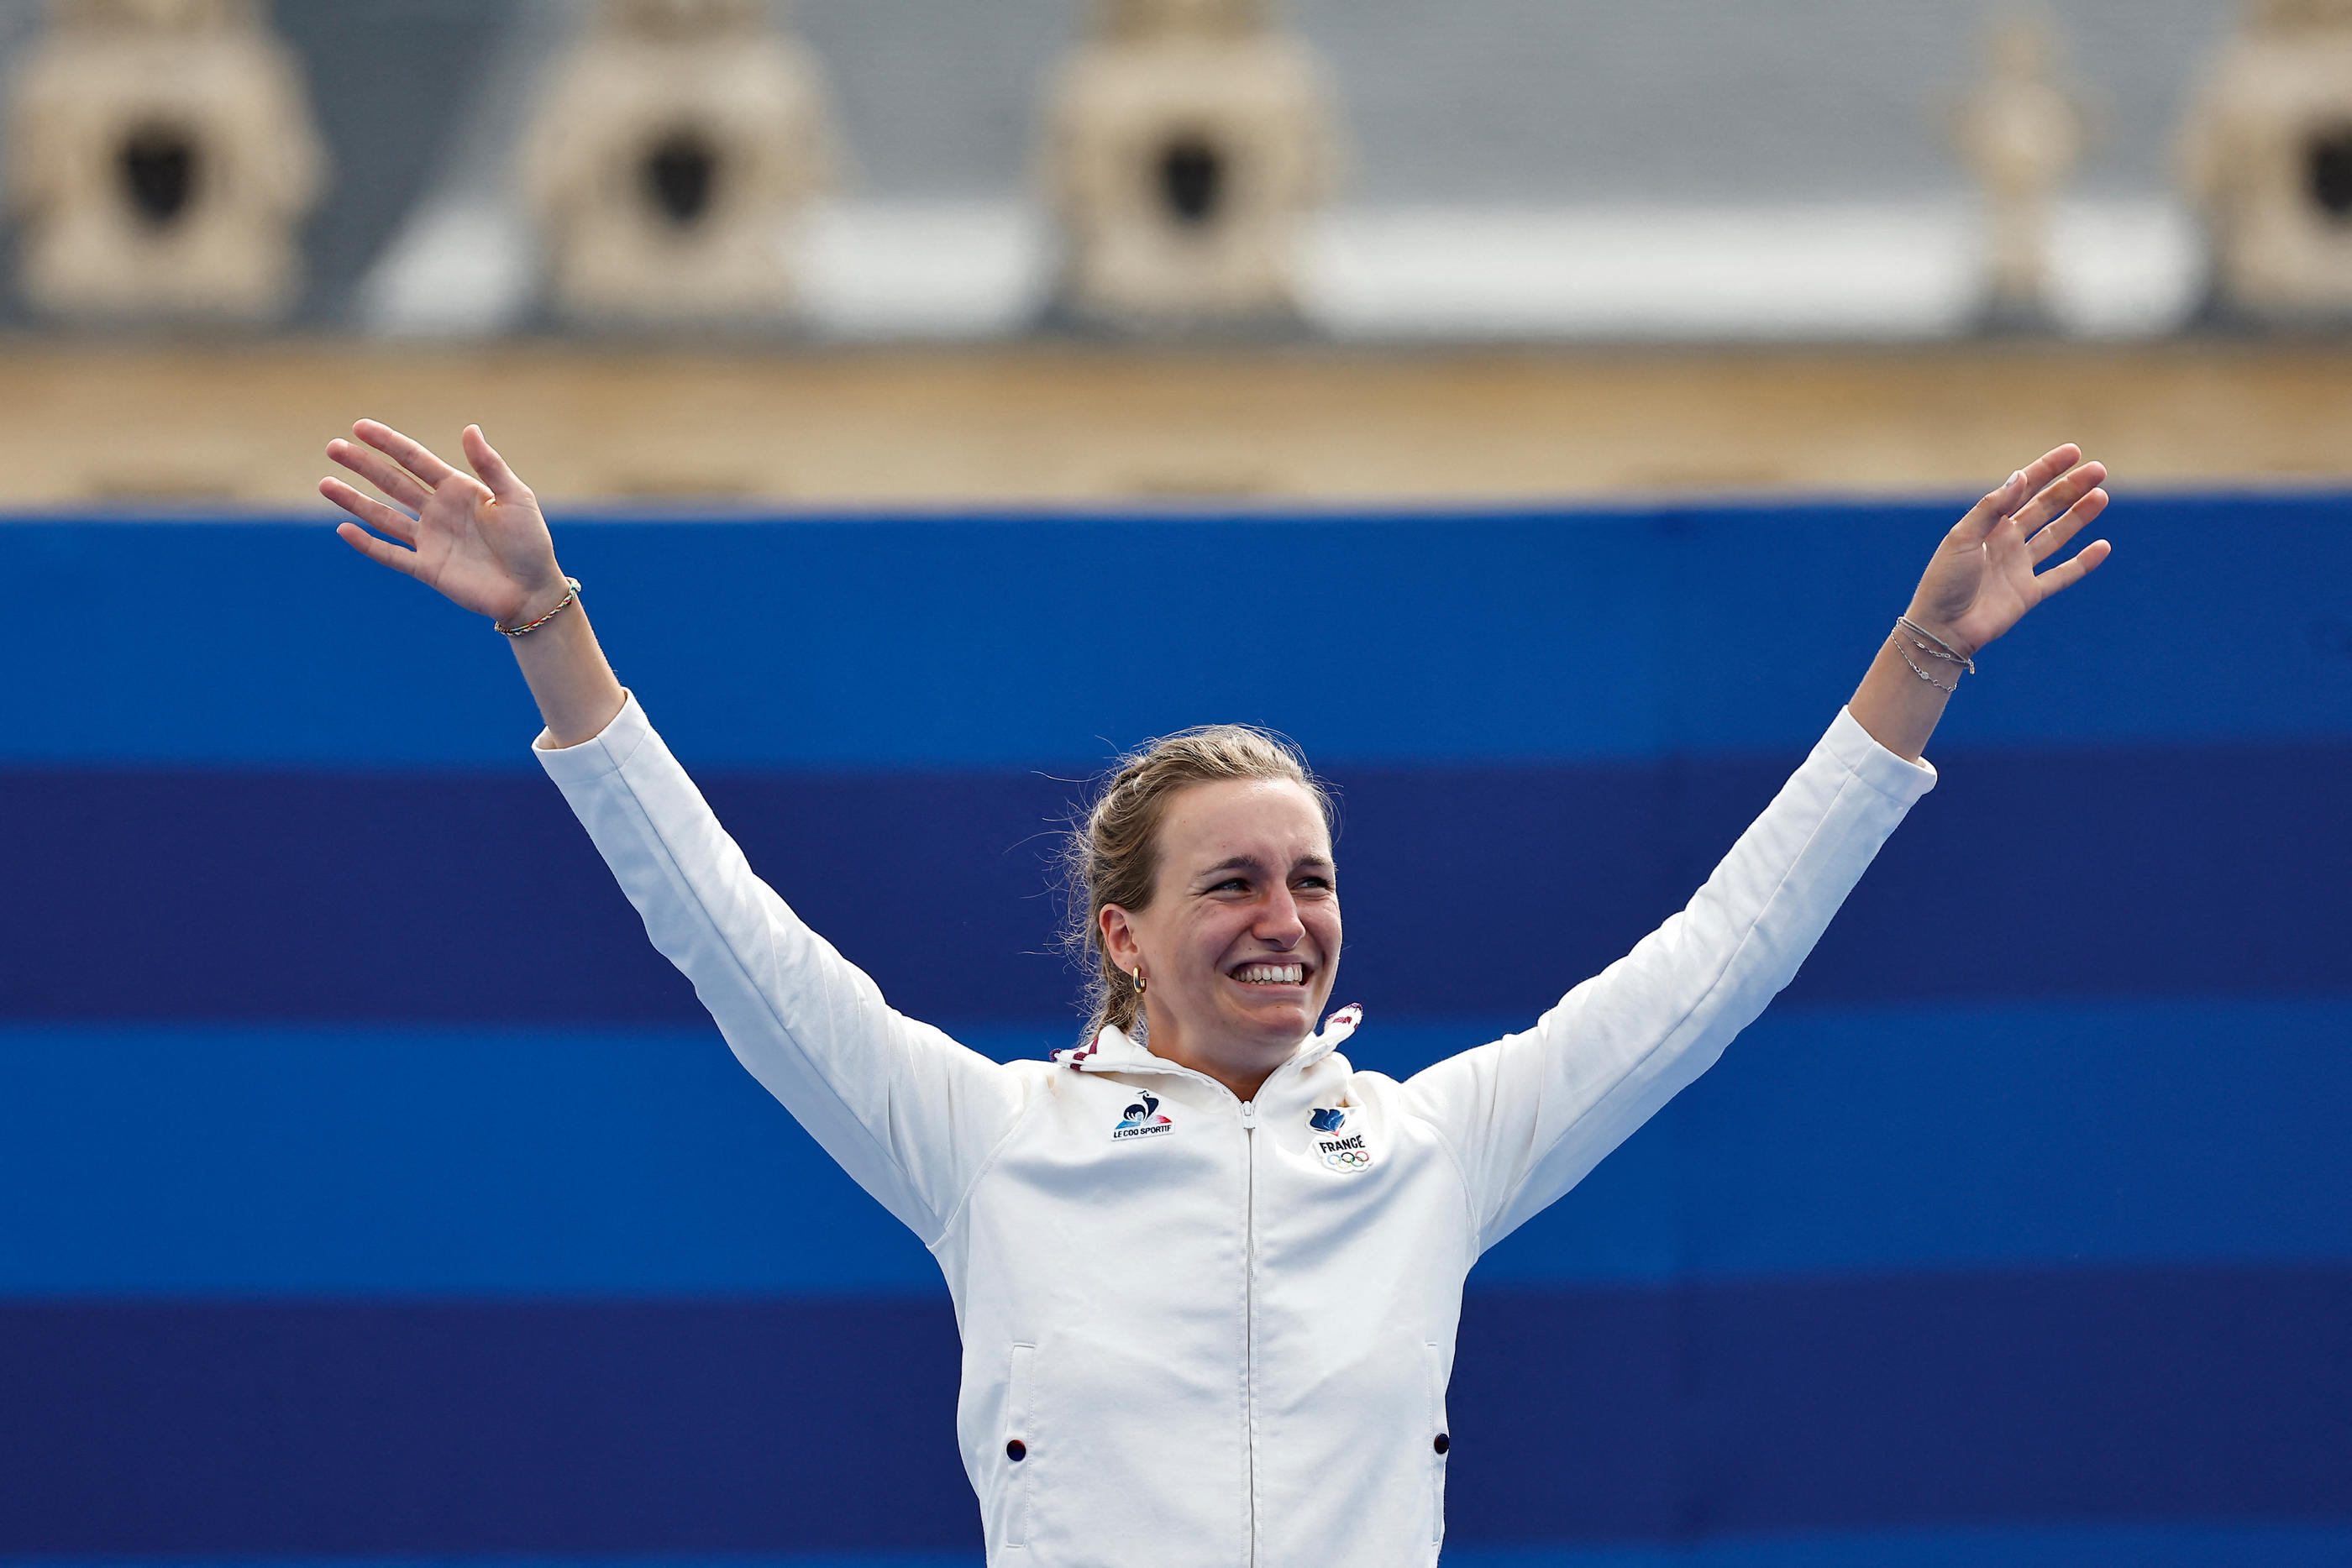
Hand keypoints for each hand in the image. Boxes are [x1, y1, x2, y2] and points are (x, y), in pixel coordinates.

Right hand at [321, 421, 566, 625]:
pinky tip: (344, 530)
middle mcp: (439, 511)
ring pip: (383, 516)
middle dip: (363, 465)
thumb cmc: (531, 542)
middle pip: (393, 482)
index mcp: (459, 489)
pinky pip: (391, 554)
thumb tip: (469, 428)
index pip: (415, 460)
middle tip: (332, 447)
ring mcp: (430, 540)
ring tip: (324, 483)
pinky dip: (368, 544)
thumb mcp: (516, 498)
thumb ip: (490, 466)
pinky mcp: (428, 568)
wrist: (533, 590)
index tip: (360, 426)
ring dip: (354, 501)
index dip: (388, 443)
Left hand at [1904, 444, 2110, 657]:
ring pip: (2056, 536)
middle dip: (2070, 489)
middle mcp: (2005, 542)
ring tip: (2101, 496)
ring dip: (2079, 516)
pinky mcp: (2028, 593)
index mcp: (1987, 525)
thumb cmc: (1944, 581)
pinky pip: (2062, 575)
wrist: (1942, 629)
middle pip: (2044, 508)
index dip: (2047, 469)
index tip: (2073, 451)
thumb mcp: (1963, 538)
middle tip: (2099, 470)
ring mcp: (2018, 567)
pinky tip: (2102, 546)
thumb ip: (1992, 508)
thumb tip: (2020, 476)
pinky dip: (2083, 563)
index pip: (2022, 489)